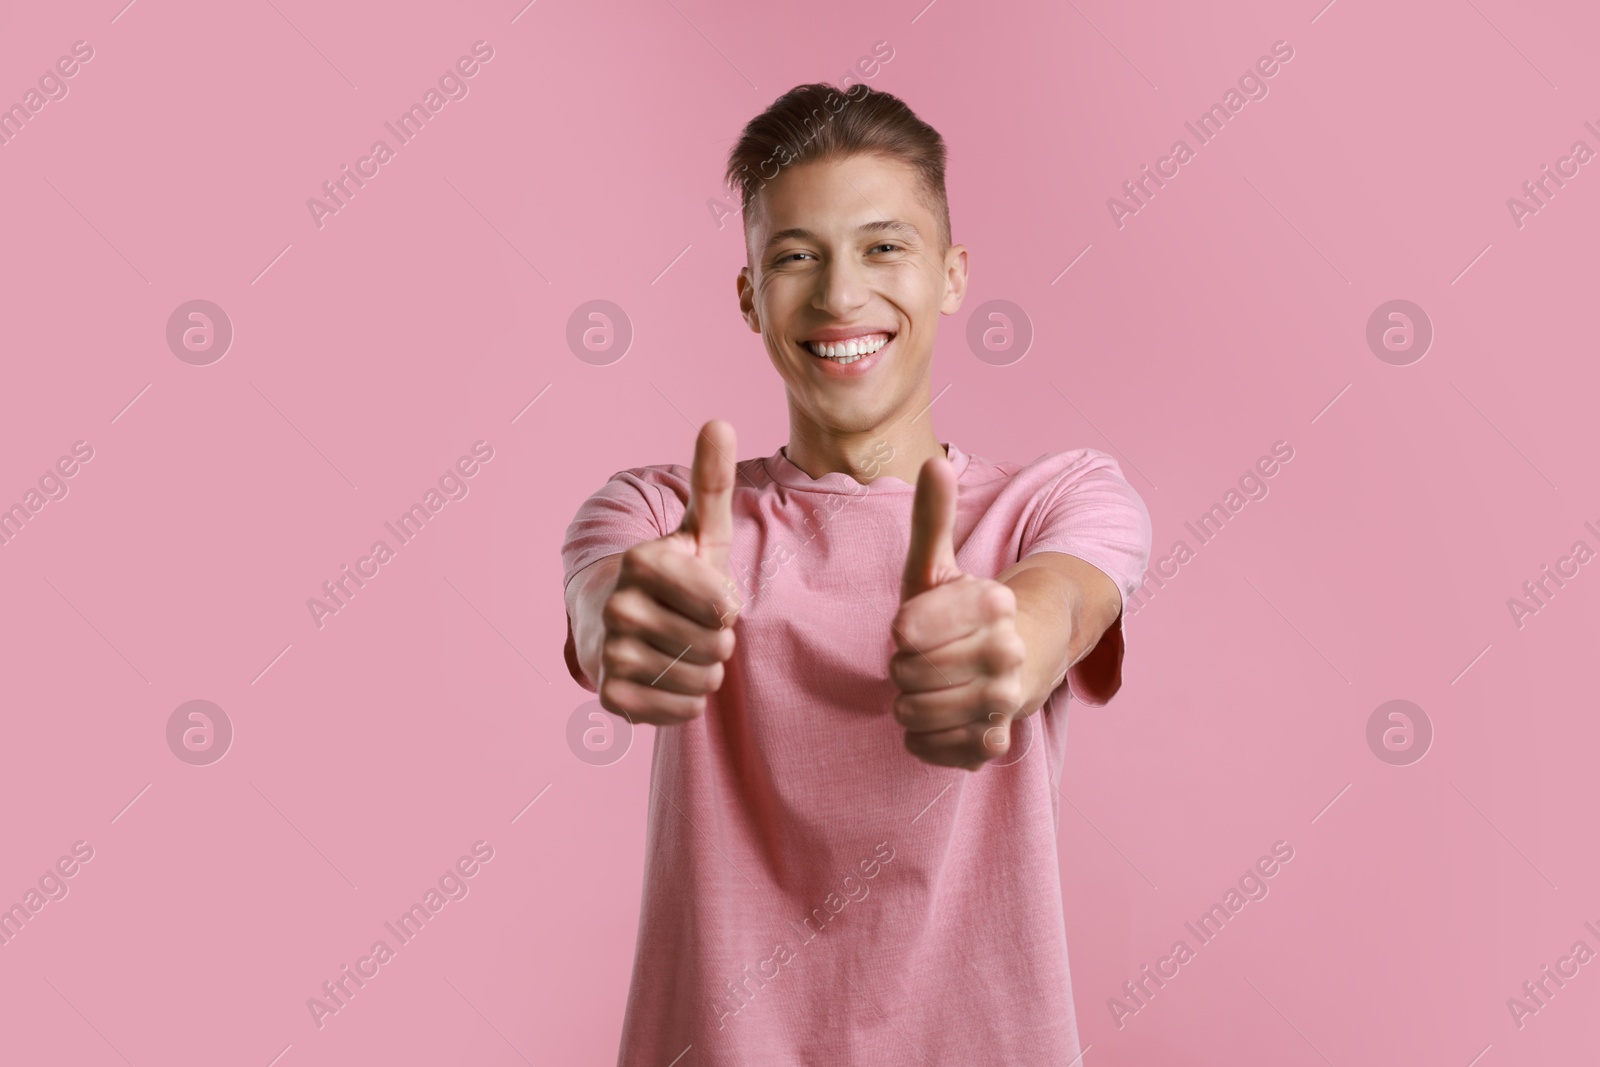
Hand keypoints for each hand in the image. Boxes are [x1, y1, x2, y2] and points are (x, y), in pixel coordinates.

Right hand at [596, 420, 741, 725]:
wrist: (616, 623)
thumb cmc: (673, 575)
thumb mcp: (696, 530)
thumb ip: (710, 481)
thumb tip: (720, 422)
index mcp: (642, 561)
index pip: (723, 605)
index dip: (726, 604)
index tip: (707, 595)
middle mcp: (617, 606)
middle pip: (717, 645)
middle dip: (718, 639)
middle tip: (692, 624)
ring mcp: (609, 653)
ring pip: (702, 680)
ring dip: (705, 670)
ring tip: (681, 648)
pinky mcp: (610, 697)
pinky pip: (683, 711)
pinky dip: (686, 700)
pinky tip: (666, 676)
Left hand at [890, 454, 1027, 770]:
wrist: (1021, 659)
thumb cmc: (963, 611)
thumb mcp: (941, 564)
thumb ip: (932, 516)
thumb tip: (934, 462)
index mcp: (993, 602)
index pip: (906, 630)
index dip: (904, 630)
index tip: (919, 625)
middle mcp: (1008, 652)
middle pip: (904, 674)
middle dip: (903, 667)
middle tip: (927, 658)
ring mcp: (1006, 703)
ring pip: (912, 713)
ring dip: (909, 701)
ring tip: (933, 685)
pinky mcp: (995, 744)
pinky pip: (927, 748)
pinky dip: (923, 737)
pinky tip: (942, 717)